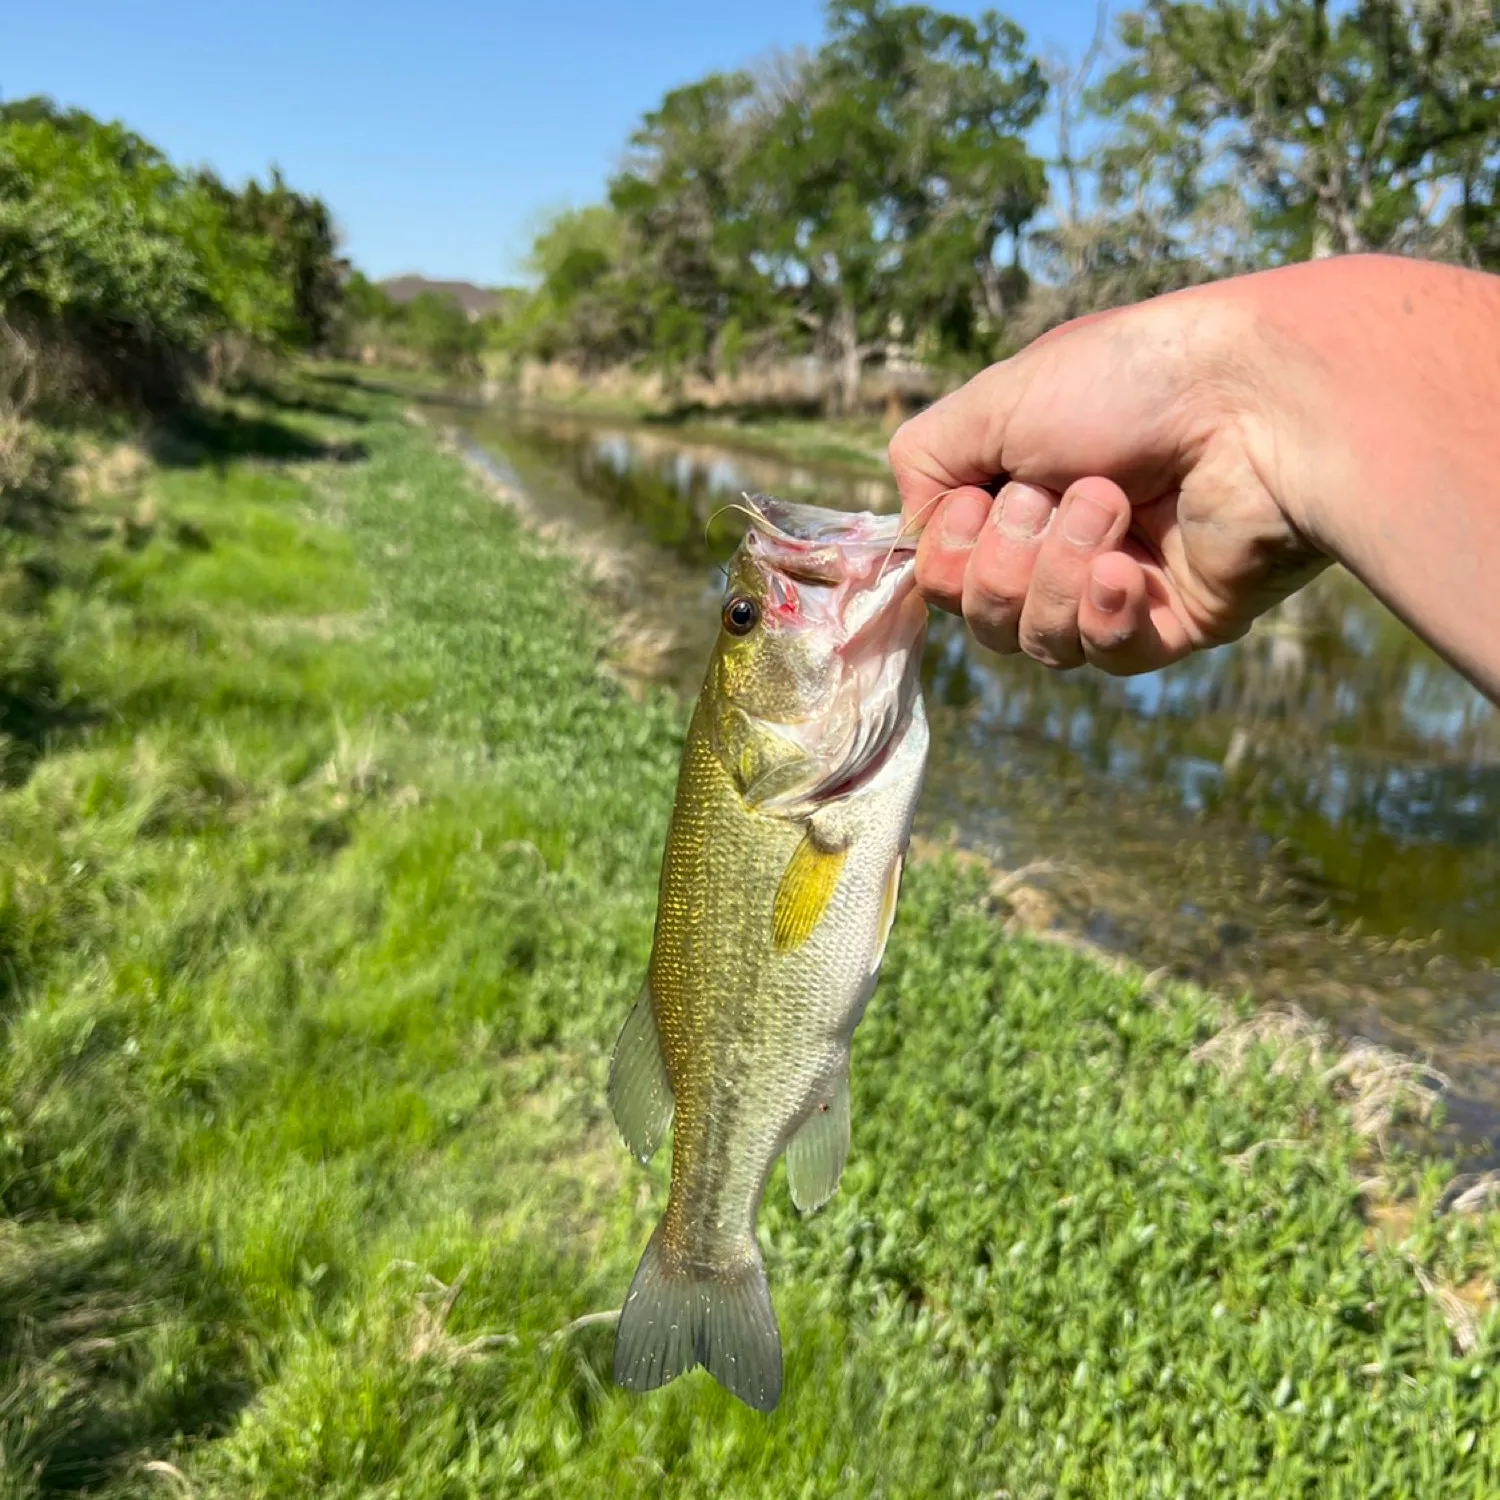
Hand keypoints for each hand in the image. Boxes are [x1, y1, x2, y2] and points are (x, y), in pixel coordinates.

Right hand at [887, 278, 1335, 674]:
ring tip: (1115, 504)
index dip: (948, 554)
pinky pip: (1102, 655)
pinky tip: (1130, 571)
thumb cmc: (1129, 380)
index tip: (981, 499)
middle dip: (1005, 558)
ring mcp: (1114, 587)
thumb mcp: (996, 400)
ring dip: (1059, 569)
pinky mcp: (1170, 625)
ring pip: (1034, 641)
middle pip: (979, 616)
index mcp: (1017, 490)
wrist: (1256, 397)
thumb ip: (925, 459)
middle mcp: (1059, 543)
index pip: (944, 572)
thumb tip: (915, 531)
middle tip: (1059, 491)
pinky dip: (1104, 611)